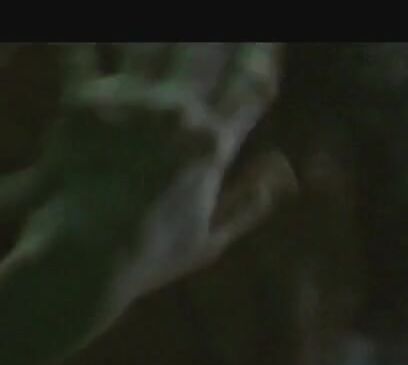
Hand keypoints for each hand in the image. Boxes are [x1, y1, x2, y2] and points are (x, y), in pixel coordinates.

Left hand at [23, 43, 292, 305]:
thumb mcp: (212, 238)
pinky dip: (83, 36)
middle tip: (225, 25)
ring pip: (152, 41)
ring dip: (165, 31)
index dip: (265, 55)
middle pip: (205, 50)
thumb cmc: (151, 254)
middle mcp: (176, 111)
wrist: (82, 257)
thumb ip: (252, 200)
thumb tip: (285, 168)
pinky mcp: (81, 101)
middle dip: (221, 33)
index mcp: (213, 142)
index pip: (252, 85)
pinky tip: (83, 26)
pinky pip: (81, 53)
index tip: (272, 38)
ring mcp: (128, 101)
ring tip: (171, 23)